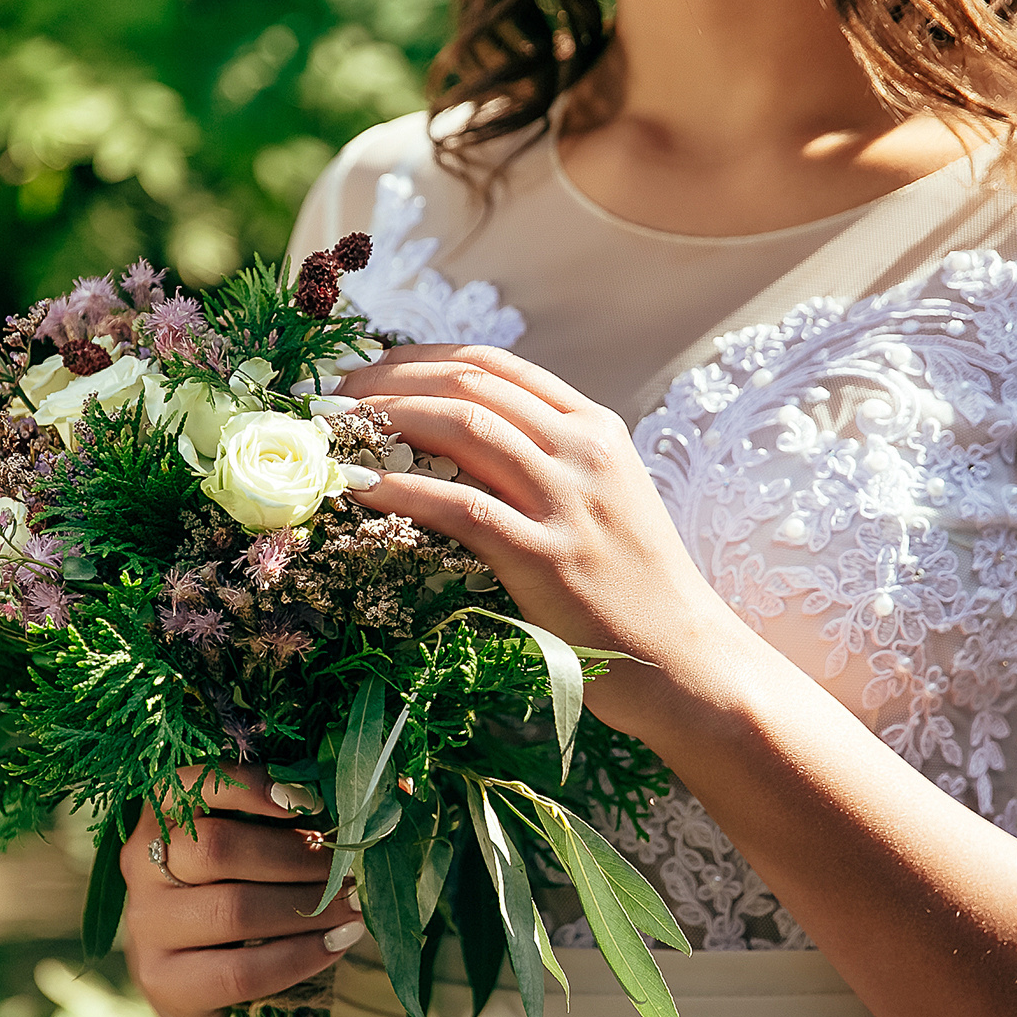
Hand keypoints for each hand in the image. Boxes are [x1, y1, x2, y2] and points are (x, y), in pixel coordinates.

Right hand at [119, 764, 365, 1016]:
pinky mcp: (163, 984)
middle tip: (353, 869)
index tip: (308, 801)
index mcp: (159, 819)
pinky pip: (240, 969)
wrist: (218, 999)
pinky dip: (299, 956)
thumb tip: (394, 785)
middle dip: (298, 857)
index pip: (186, 785)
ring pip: (232, 908)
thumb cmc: (248, 904)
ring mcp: (146, 929)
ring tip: (355, 908)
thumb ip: (299, 819)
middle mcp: (139, 867)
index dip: (247, 786)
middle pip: (218, 849)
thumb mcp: (263, 854)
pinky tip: (337, 946)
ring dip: (307, 907)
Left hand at [334, 344, 751, 739]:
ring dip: (384, 421)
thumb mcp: (605, 499)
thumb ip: (548, 461)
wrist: (684, 658)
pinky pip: (458, 507)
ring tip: (334, 430)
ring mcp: (567, 501)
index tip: (368, 368)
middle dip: (388, 382)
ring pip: (461, 429)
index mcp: (595, 428)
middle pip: (468, 386)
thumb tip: (455, 444)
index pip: (494, 365)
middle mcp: (583, 451)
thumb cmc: (634, 588)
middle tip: (333, 396)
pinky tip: (357, 488)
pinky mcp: (545, 556)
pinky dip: (399, 490)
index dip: (419, 358)